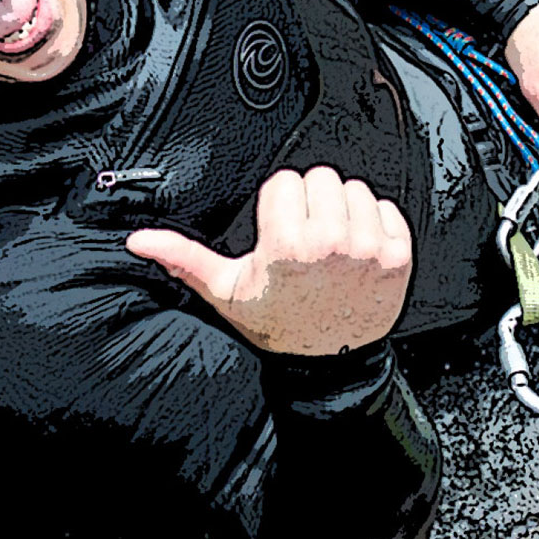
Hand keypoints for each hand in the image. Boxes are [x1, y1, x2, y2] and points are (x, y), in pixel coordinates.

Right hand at [126, 165, 412, 356]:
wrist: (327, 361)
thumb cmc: (277, 324)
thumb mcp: (227, 292)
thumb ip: (185, 259)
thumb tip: (140, 240)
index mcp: (286, 245)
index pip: (284, 180)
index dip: (278, 204)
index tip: (277, 230)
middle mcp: (331, 243)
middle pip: (320, 177)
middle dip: (309, 202)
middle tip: (303, 236)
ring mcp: (369, 249)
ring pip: (354, 188)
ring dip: (343, 210)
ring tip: (329, 245)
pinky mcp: (398, 256)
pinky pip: (388, 208)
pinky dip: (376, 223)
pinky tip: (356, 252)